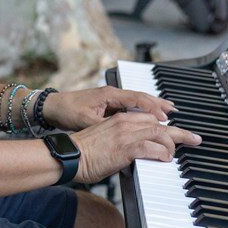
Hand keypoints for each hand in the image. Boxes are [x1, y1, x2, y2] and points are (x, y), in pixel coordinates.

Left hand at [42, 86, 175, 130]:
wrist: (52, 107)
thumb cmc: (66, 111)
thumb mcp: (86, 121)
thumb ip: (105, 126)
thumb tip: (123, 134)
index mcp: (109, 95)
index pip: (137, 99)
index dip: (153, 108)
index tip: (165, 117)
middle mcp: (112, 94)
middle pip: (142, 97)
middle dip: (159, 104)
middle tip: (175, 111)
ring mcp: (111, 99)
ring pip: (137, 101)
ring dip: (153, 106)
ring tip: (168, 113)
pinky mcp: (108, 105)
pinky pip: (130, 106)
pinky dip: (142, 111)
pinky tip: (148, 118)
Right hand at [70, 111, 201, 183]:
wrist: (68, 156)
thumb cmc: (82, 152)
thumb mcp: (104, 140)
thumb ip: (121, 141)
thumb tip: (133, 153)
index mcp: (119, 118)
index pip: (150, 118)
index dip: (166, 126)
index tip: (176, 132)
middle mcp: (125, 122)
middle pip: (160, 124)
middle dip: (180, 132)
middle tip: (194, 138)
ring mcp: (126, 134)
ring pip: (159, 134)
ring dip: (173, 144)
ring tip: (179, 153)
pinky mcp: (125, 148)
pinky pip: (151, 147)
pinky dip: (162, 153)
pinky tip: (165, 158)